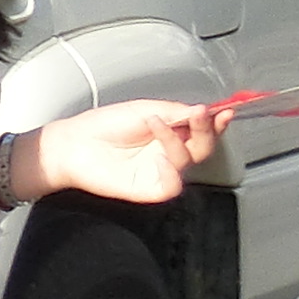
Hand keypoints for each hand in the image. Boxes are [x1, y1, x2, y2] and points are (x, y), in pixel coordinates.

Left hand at [31, 99, 227, 205]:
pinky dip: (172, 171)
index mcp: (171, 132)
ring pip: (190, 161)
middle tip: (198, 115)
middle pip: (204, 146)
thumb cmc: (103, 125)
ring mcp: (160, 170)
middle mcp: (169, 152)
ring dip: (178, 141)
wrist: (73, 144)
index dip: (216, 122)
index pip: (203, 129)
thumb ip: (176, 112)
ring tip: (155, 124)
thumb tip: (205, 111)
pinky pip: (172, 186)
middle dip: (206, 130)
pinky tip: (160, 158)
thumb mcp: (145, 109)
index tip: (225, 111)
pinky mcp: (148, 188)